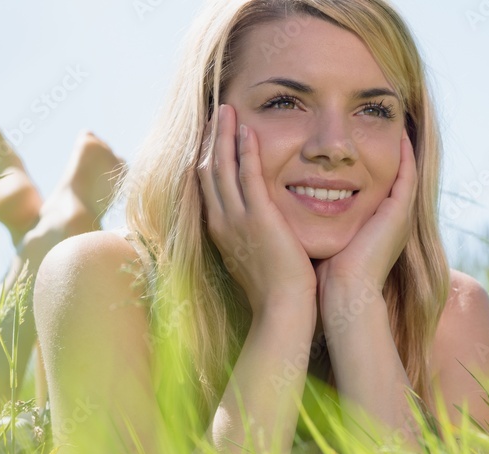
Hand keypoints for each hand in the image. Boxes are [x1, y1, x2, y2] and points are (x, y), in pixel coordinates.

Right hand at [197, 104, 316, 312]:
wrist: (282, 309)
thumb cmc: (276, 291)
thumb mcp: (256, 259)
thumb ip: (253, 238)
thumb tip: (258, 230)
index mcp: (221, 231)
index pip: (207, 186)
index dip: (207, 158)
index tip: (211, 136)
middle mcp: (222, 221)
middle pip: (206, 170)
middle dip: (210, 139)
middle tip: (215, 112)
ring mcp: (236, 219)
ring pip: (221, 166)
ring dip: (223, 134)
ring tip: (226, 108)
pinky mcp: (258, 217)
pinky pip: (248, 175)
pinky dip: (245, 150)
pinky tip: (248, 129)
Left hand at [313, 129, 416, 294]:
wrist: (343, 295)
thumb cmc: (326, 275)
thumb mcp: (322, 238)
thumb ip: (315, 221)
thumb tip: (292, 205)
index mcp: (374, 224)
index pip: (374, 184)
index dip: (368, 162)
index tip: (357, 140)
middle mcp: (391, 218)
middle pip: (392, 174)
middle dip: (386, 150)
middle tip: (380, 123)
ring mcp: (399, 215)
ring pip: (404, 171)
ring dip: (400, 147)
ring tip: (393, 120)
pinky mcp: (400, 213)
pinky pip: (408, 175)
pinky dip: (406, 155)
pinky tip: (400, 134)